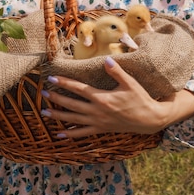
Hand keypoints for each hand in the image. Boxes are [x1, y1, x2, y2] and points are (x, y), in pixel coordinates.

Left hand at [41, 57, 192, 138]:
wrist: (150, 119)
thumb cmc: (140, 99)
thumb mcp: (130, 83)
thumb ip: (117, 72)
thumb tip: (105, 60)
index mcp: (102, 98)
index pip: (79, 88)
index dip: (65, 82)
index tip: (52, 78)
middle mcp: (97, 111)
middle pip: (72, 104)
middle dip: (57, 98)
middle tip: (43, 93)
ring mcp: (98, 122)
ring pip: (73, 119)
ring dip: (58, 115)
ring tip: (44, 112)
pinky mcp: (101, 130)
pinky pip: (83, 133)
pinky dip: (70, 134)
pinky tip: (59, 134)